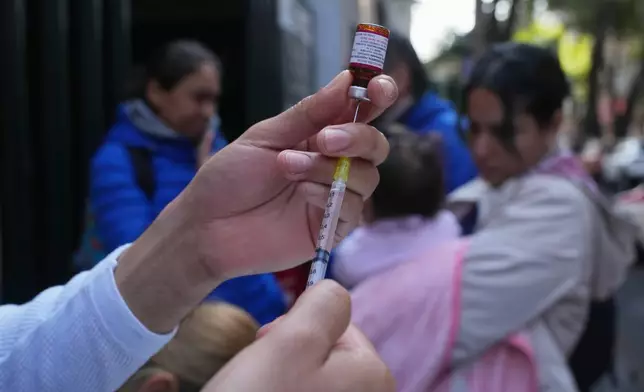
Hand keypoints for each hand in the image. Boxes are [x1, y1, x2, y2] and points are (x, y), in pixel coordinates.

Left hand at [116, 71, 395, 332]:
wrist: (206, 226)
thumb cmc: (230, 178)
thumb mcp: (265, 137)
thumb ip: (308, 113)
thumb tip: (346, 79)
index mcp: (320, 135)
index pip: (362, 114)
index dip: (377, 97)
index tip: (376, 87)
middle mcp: (334, 164)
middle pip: (375, 146)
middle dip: (356, 137)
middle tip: (323, 138)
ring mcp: (335, 197)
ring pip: (366, 177)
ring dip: (328, 167)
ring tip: (287, 167)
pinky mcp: (331, 229)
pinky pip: (352, 209)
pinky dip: (328, 195)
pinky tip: (301, 192)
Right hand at [202, 280, 394, 391]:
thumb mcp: (291, 342)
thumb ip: (323, 305)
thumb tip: (335, 291)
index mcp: (374, 376)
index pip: (338, 327)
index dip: (297, 330)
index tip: (265, 346)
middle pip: (326, 360)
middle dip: (288, 361)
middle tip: (258, 381)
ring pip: (311, 386)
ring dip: (281, 384)